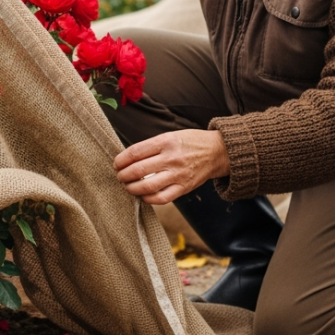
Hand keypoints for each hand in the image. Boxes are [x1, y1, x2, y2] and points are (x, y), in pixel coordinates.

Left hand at [114, 129, 229, 204]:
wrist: (217, 152)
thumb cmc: (191, 142)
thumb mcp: (171, 136)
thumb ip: (151, 146)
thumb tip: (128, 159)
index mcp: (166, 142)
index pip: (136, 152)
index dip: (121, 160)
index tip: (116, 164)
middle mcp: (171, 158)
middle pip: (138, 170)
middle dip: (123, 175)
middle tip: (120, 176)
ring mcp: (178, 174)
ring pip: (147, 186)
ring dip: (132, 188)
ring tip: (128, 186)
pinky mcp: (184, 188)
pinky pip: (162, 198)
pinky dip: (148, 199)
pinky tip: (143, 195)